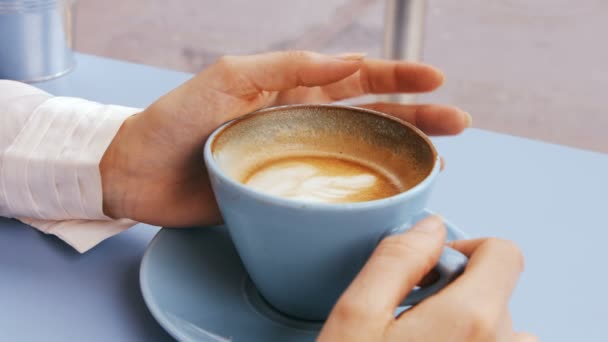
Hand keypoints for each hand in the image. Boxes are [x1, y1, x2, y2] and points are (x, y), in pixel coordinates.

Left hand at [100, 51, 470, 225]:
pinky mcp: (285, 194)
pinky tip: (390, 196)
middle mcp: (301, 123)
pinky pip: (333, 191)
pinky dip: (365, 191)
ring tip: (440, 157)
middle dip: (415, 115)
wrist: (138, 173)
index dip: (396, 77)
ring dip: (400, 152)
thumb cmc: (174, 120)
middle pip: (370, 116)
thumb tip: (347, 60)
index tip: (435, 79)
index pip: (355, 78)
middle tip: (457, 121)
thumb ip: (285, 67)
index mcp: (290, 90)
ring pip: (360, 152)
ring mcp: (297, 160)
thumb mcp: (228, 77)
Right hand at [319, 216, 536, 341]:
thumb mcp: (356, 318)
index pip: (504, 252)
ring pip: (498, 327)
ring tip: (421, 340)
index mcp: (471, 319)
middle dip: (455, 290)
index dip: (465, 248)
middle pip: (496, 290)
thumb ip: (396, 261)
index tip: (430, 268)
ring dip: (467, 324)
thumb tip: (429, 226)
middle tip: (409, 315)